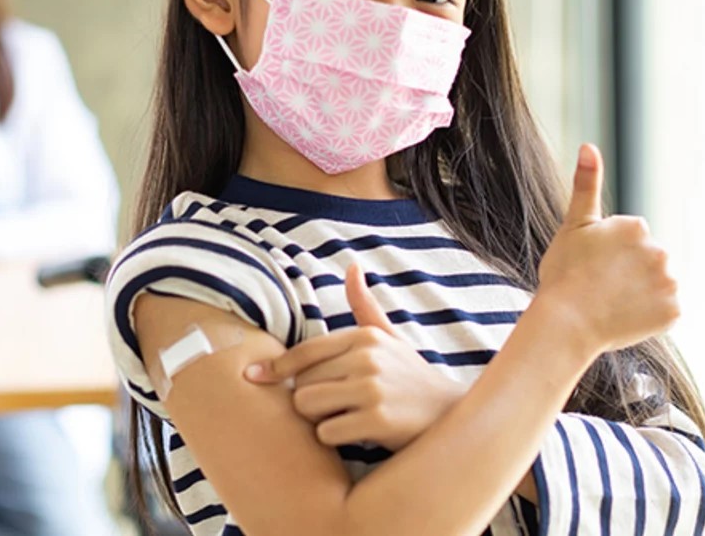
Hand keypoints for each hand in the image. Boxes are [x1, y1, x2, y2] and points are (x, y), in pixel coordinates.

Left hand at [244, 263, 466, 450]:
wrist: (452, 417)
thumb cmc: (410, 379)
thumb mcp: (390, 338)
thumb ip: (365, 305)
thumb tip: (352, 265)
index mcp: (364, 337)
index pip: (305, 351)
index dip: (276, 367)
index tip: (252, 376)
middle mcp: (366, 357)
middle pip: (301, 384)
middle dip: (310, 400)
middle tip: (336, 407)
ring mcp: (372, 388)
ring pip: (308, 407)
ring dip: (319, 420)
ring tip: (345, 418)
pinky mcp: (376, 421)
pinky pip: (326, 433)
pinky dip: (335, 439)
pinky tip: (357, 435)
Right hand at [534, 144, 679, 354]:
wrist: (566, 323)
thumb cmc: (564, 273)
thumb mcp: (573, 225)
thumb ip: (586, 184)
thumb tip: (589, 145)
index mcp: (636, 227)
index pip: (630, 240)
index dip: (609, 255)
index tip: (592, 267)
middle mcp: (660, 250)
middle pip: (647, 262)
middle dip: (629, 272)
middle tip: (601, 287)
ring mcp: (669, 282)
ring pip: (657, 285)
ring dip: (641, 293)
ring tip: (612, 303)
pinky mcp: (673, 311)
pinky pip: (665, 312)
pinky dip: (650, 316)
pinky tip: (625, 317)